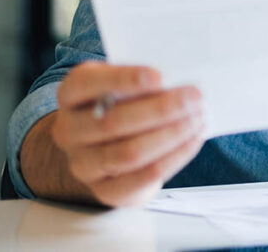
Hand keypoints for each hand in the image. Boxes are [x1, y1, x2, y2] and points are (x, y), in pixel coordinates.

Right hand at [50, 62, 205, 206]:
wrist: (107, 148)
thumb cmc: (122, 104)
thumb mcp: (123, 84)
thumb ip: (143, 79)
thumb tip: (180, 78)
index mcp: (70, 95)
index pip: (85, 84)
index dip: (122, 80)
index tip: (159, 76)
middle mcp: (69, 130)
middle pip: (113, 122)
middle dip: (160, 109)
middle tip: (194, 97)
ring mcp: (83, 164)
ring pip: (129, 153)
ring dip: (170, 134)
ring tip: (198, 118)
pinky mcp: (106, 190)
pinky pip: (142, 177)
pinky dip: (174, 157)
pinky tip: (193, 140)